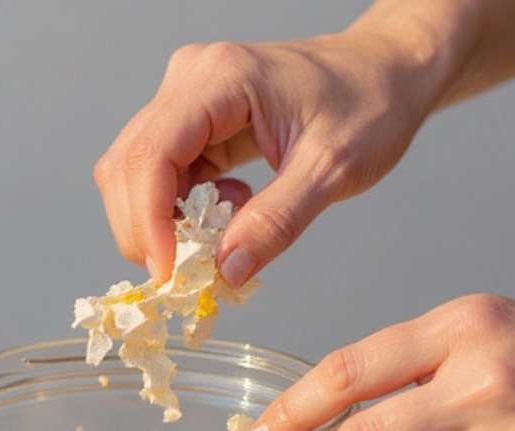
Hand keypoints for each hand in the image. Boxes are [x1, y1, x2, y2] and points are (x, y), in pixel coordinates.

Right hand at [94, 22, 449, 283]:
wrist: (387, 72)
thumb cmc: (370, 103)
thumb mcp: (333, 170)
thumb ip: (277, 222)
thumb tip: (225, 272)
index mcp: (221, 79)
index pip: (150, 155)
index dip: (148, 223)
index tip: (170, 274)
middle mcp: (191, 82)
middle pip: (126, 167)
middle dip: (146, 232)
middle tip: (186, 275)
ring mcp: (187, 101)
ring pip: (135, 176)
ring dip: (162, 225)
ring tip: (219, 236)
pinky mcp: (194, 125)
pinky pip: (161, 179)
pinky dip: (181, 215)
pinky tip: (228, 213)